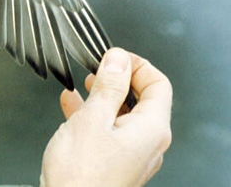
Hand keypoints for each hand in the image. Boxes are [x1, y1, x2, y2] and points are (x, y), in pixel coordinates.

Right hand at [40, 48, 172, 186]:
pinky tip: (72, 108)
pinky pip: (111, 132)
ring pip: (124, 115)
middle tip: (97, 68)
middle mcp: (149, 143)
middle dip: (118, 79)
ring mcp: (134, 156)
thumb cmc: (81, 177)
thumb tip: (119, 59)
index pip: (158, 84)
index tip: (115, 56)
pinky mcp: (116, 165)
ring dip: (104, 97)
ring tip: (83, 86)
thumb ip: (109, 86)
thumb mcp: (93, 119)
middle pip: (142, 99)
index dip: (137, 64)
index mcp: (152, 129)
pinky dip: (95, 116)